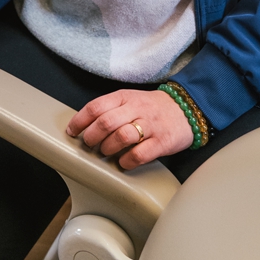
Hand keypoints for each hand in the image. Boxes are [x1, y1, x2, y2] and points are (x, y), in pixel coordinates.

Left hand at [66, 88, 192, 169]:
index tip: (72, 131)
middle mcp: (136, 109)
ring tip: (106, 152)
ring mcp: (150, 125)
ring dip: (108, 148)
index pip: (95, 107)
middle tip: (89, 145)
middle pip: (106, 123)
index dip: (80, 121)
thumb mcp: (130, 100)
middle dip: (92, 137)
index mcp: (124, 97)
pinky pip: (139, 154)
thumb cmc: (152, 107)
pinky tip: (124, 162)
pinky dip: (127, 161)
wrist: (187, 108)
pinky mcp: (162, 141)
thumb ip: (110, 109)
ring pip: (121, 137)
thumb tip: (84, 126)